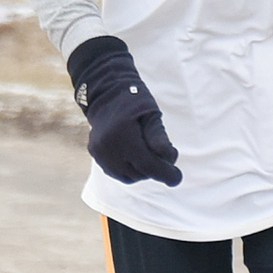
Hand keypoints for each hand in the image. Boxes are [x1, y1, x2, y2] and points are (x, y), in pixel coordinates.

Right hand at [66, 36, 181, 186]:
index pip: (147, 164)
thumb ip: (159, 137)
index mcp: (121, 135)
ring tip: (151, 153)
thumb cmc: (134, 102)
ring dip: (144, 171)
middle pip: (139, 172)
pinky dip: (131, 169)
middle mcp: (107, 146)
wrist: (105, 94)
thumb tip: (169, 159)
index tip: (177, 179)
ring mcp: (99, 152)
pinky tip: (138, 156)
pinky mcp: (95, 155)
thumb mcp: (152, 114)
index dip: (165, 173)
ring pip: (128, 176)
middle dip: (156, 169)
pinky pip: (118, 172)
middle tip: (167, 156)